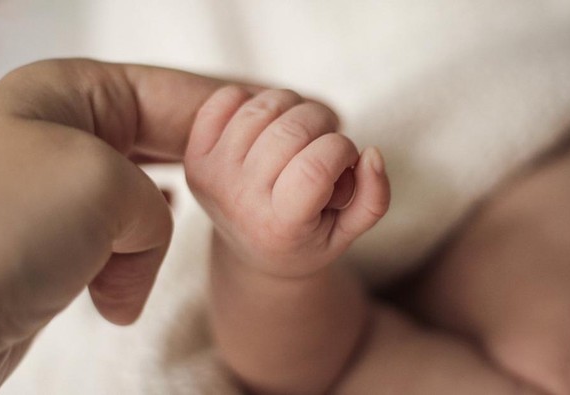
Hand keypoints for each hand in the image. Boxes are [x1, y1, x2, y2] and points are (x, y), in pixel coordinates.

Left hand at [0, 59, 231, 393]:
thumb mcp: (102, 183)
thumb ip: (156, 204)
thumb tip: (138, 247)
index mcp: (72, 92)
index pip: (178, 96)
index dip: (238, 120)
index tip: (290, 140)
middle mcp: (65, 134)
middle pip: (167, 149)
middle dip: (208, 180)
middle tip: (257, 199)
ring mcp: (57, 193)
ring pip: (145, 208)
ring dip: (152, 241)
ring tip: (139, 262)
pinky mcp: (52, 248)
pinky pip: (118, 249)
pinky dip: (125, 274)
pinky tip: (114, 293)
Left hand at [184, 86, 390, 277]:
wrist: (251, 250)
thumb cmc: (307, 238)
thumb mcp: (347, 233)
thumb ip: (373, 198)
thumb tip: (372, 153)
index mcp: (278, 226)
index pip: (314, 167)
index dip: (341, 150)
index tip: (346, 160)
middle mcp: (238, 201)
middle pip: (290, 131)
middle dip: (322, 123)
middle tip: (326, 140)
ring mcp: (213, 175)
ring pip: (262, 107)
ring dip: (294, 106)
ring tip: (302, 131)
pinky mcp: (195, 155)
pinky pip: (226, 99)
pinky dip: (255, 99)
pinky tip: (269, 125)